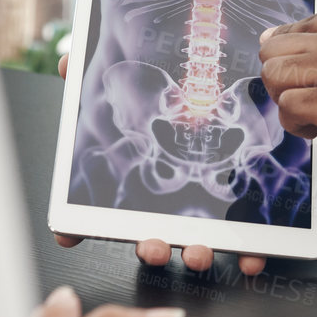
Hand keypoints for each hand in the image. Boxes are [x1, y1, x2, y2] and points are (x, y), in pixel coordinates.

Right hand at [51, 53, 268, 275]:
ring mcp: (206, 207)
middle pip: (153, 234)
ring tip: (199, 251)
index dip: (78, 225)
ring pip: (196, 242)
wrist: (217, 55)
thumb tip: (65, 64)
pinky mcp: (246, 208)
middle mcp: (168, 197)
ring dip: (197, 253)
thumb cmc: (163, 76)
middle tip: (153, 245)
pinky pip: (248, 241)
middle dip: (152, 247)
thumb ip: (93, 70)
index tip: (67, 236)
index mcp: (137, 171)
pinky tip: (251, 261)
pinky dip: (250, 255)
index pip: (102, 205)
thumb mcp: (127, 68)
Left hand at [258, 0, 316, 145]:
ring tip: (309, 119)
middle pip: (272, 52)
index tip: (300, 77)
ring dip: (282, 102)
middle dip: (277, 80)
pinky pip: (290, 108)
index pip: (291, 29)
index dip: (289, 59)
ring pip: (274, 78)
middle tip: (300, 100)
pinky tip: (316, 132)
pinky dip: (294, 125)